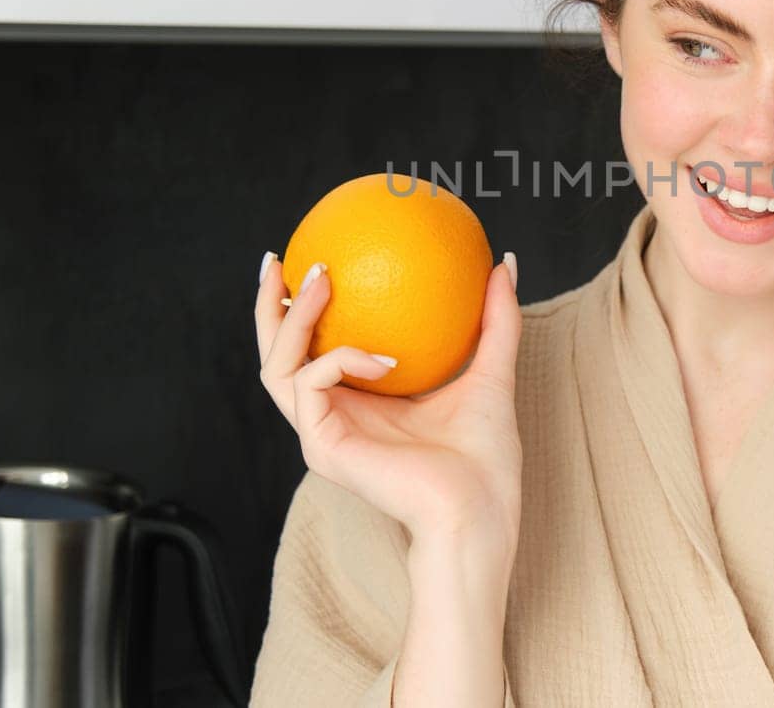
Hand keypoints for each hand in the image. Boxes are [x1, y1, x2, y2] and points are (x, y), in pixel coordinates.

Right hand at [255, 253, 524, 551]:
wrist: (478, 513)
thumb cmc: (485, 459)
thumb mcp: (491, 372)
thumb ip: (495, 320)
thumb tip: (504, 263)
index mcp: (361, 405)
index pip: (315, 351)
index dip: (302, 309)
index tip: (312, 261)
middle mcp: (333, 418)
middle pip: (276, 356)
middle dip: (269, 306)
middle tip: (281, 260)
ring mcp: (322, 435)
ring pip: (277, 368)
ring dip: (291, 318)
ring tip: (320, 278)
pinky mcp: (323, 447)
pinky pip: (312, 383)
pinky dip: (342, 358)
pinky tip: (385, 357)